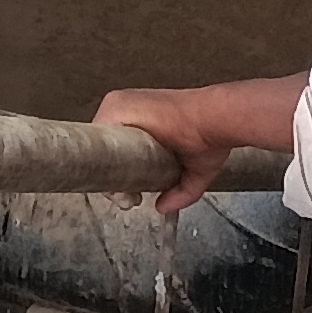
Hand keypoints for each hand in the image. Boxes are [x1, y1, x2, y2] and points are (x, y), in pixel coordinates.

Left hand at [92, 75, 306, 215]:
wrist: (215, 121)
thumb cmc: (209, 138)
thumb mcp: (193, 171)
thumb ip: (180, 192)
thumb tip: (163, 207)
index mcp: (144, 121)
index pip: (119, 150)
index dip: (122, 175)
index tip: (133, 192)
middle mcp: (129, 110)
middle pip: (105, 149)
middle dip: (114, 178)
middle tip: (129, 197)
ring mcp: (120, 105)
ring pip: (100, 145)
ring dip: (109, 170)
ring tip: (127, 190)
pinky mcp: (116, 105)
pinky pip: (96, 133)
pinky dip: (99, 155)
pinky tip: (116, 176)